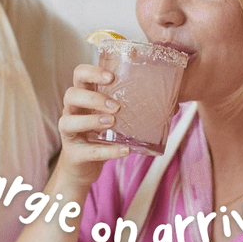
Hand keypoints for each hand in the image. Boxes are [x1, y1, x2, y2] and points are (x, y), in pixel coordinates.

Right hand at [54, 63, 128, 190]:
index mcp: (82, 97)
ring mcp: (68, 133)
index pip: (80, 75)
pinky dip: (108, 150)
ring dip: (92, 120)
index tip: (111, 77)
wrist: (84, 168)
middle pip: (71, 94)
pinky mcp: (73, 153)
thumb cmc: (102, 136)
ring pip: (68, 121)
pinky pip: (88, 150)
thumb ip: (134, 109)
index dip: (92, 72)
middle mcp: (71, 111)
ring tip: (112, 122)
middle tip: (116, 106)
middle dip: (94, 98)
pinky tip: (124, 149)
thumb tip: (174, 105)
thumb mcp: (115, 118)